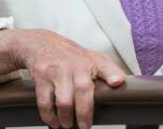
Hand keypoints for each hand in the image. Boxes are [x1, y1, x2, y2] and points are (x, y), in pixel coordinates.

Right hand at [0, 28, 123, 128]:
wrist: (42, 43)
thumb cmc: (71, 56)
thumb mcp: (92, 58)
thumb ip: (108, 71)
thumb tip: (120, 85)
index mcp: (91, 61)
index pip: (105, 65)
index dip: (112, 74)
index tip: (117, 82)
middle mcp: (75, 64)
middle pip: (83, 89)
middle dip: (84, 113)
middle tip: (85, 126)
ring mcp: (57, 70)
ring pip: (64, 100)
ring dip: (66, 118)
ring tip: (68, 124)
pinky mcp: (42, 76)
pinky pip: (45, 102)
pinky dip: (49, 116)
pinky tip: (54, 120)